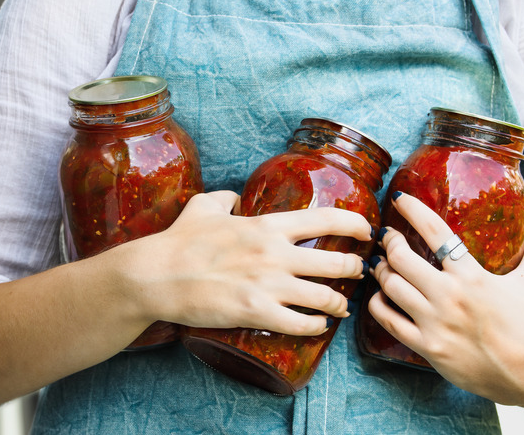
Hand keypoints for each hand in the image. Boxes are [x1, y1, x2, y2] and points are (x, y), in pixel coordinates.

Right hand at [115, 190, 371, 336]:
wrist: (156, 276)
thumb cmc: (179, 242)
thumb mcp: (204, 207)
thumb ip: (226, 198)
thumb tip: (234, 197)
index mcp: (267, 226)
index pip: (326, 220)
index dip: (355, 224)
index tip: (367, 230)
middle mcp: (275, 254)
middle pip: (337, 263)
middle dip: (357, 269)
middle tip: (361, 273)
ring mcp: (269, 285)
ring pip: (326, 297)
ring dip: (340, 302)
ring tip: (342, 305)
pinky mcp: (258, 313)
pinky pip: (302, 324)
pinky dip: (317, 326)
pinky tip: (320, 326)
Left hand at [367, 192, 523, 411]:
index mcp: (472, 275)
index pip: (435, 232)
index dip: (413, 210)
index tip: (399, 199)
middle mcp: (449, 296)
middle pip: (401, 258)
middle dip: (389, 242)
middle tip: (386, 236)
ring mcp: (435, 323)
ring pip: (391, 286)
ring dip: (380, 270)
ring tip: (380, 263)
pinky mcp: (427, 346)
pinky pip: (388, 320)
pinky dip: (377, 304)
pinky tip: (378, 295)